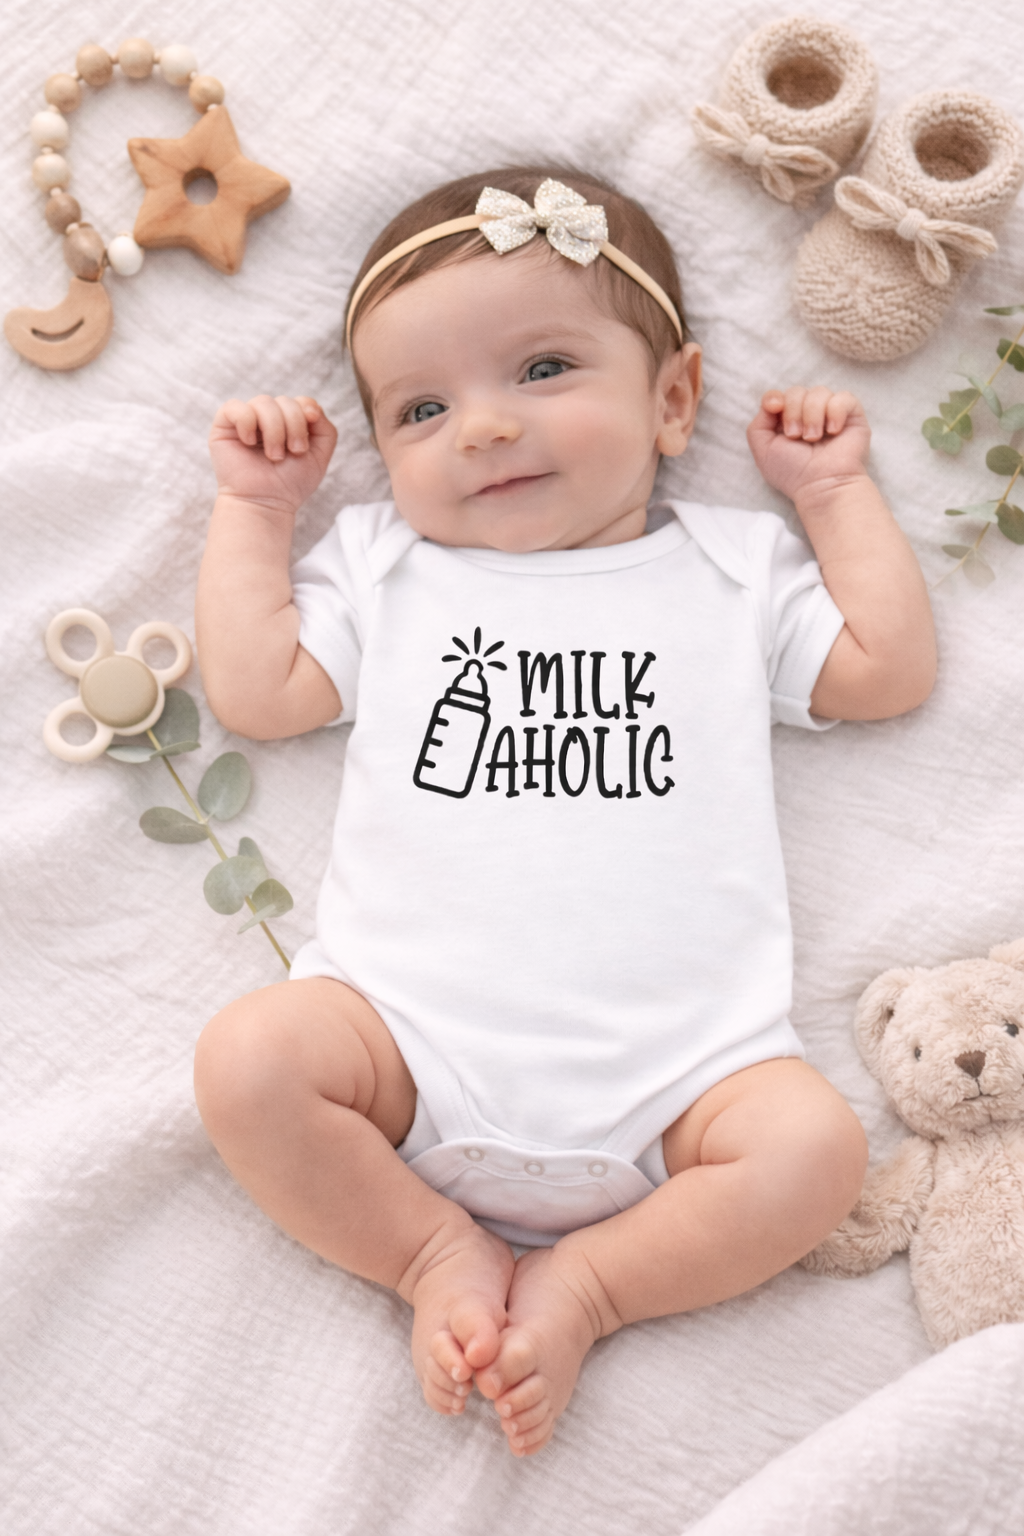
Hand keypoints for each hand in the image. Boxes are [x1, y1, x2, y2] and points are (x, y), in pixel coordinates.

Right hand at [209, 395, 337, 513]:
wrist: (266, 503)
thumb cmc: (290, 483)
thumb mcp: (319, 457)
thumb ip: (326, 429)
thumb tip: (311, 408)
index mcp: (288, 423)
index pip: (299, 401)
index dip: (307, 409)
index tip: (311, 428)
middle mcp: (267, 418)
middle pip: (285, 401)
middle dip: (294, 426)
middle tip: (293, 452)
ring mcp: (246, 420)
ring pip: (264, 402)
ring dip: (274, 430)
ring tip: (274, 455)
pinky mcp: (224, 425)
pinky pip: (235, 406)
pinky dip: (247, 422)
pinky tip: (249, 443)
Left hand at [746, 387, 869, 506]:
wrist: (820, 485)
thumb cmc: (793, 472)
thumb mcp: (763, 450)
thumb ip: (758, 424)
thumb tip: (774, 401)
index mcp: (787, 422)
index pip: (779, 395)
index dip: (774, 398)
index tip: (775, 409)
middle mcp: (809, 415)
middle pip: (797, 391)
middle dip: (793, 412)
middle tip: (796, 437)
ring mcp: (831, 413)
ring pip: (819, 392)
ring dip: (812, 416)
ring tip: (813, 439)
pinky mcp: (852, 415)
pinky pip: (843, 397)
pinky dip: (835, 412)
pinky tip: (833, 432)